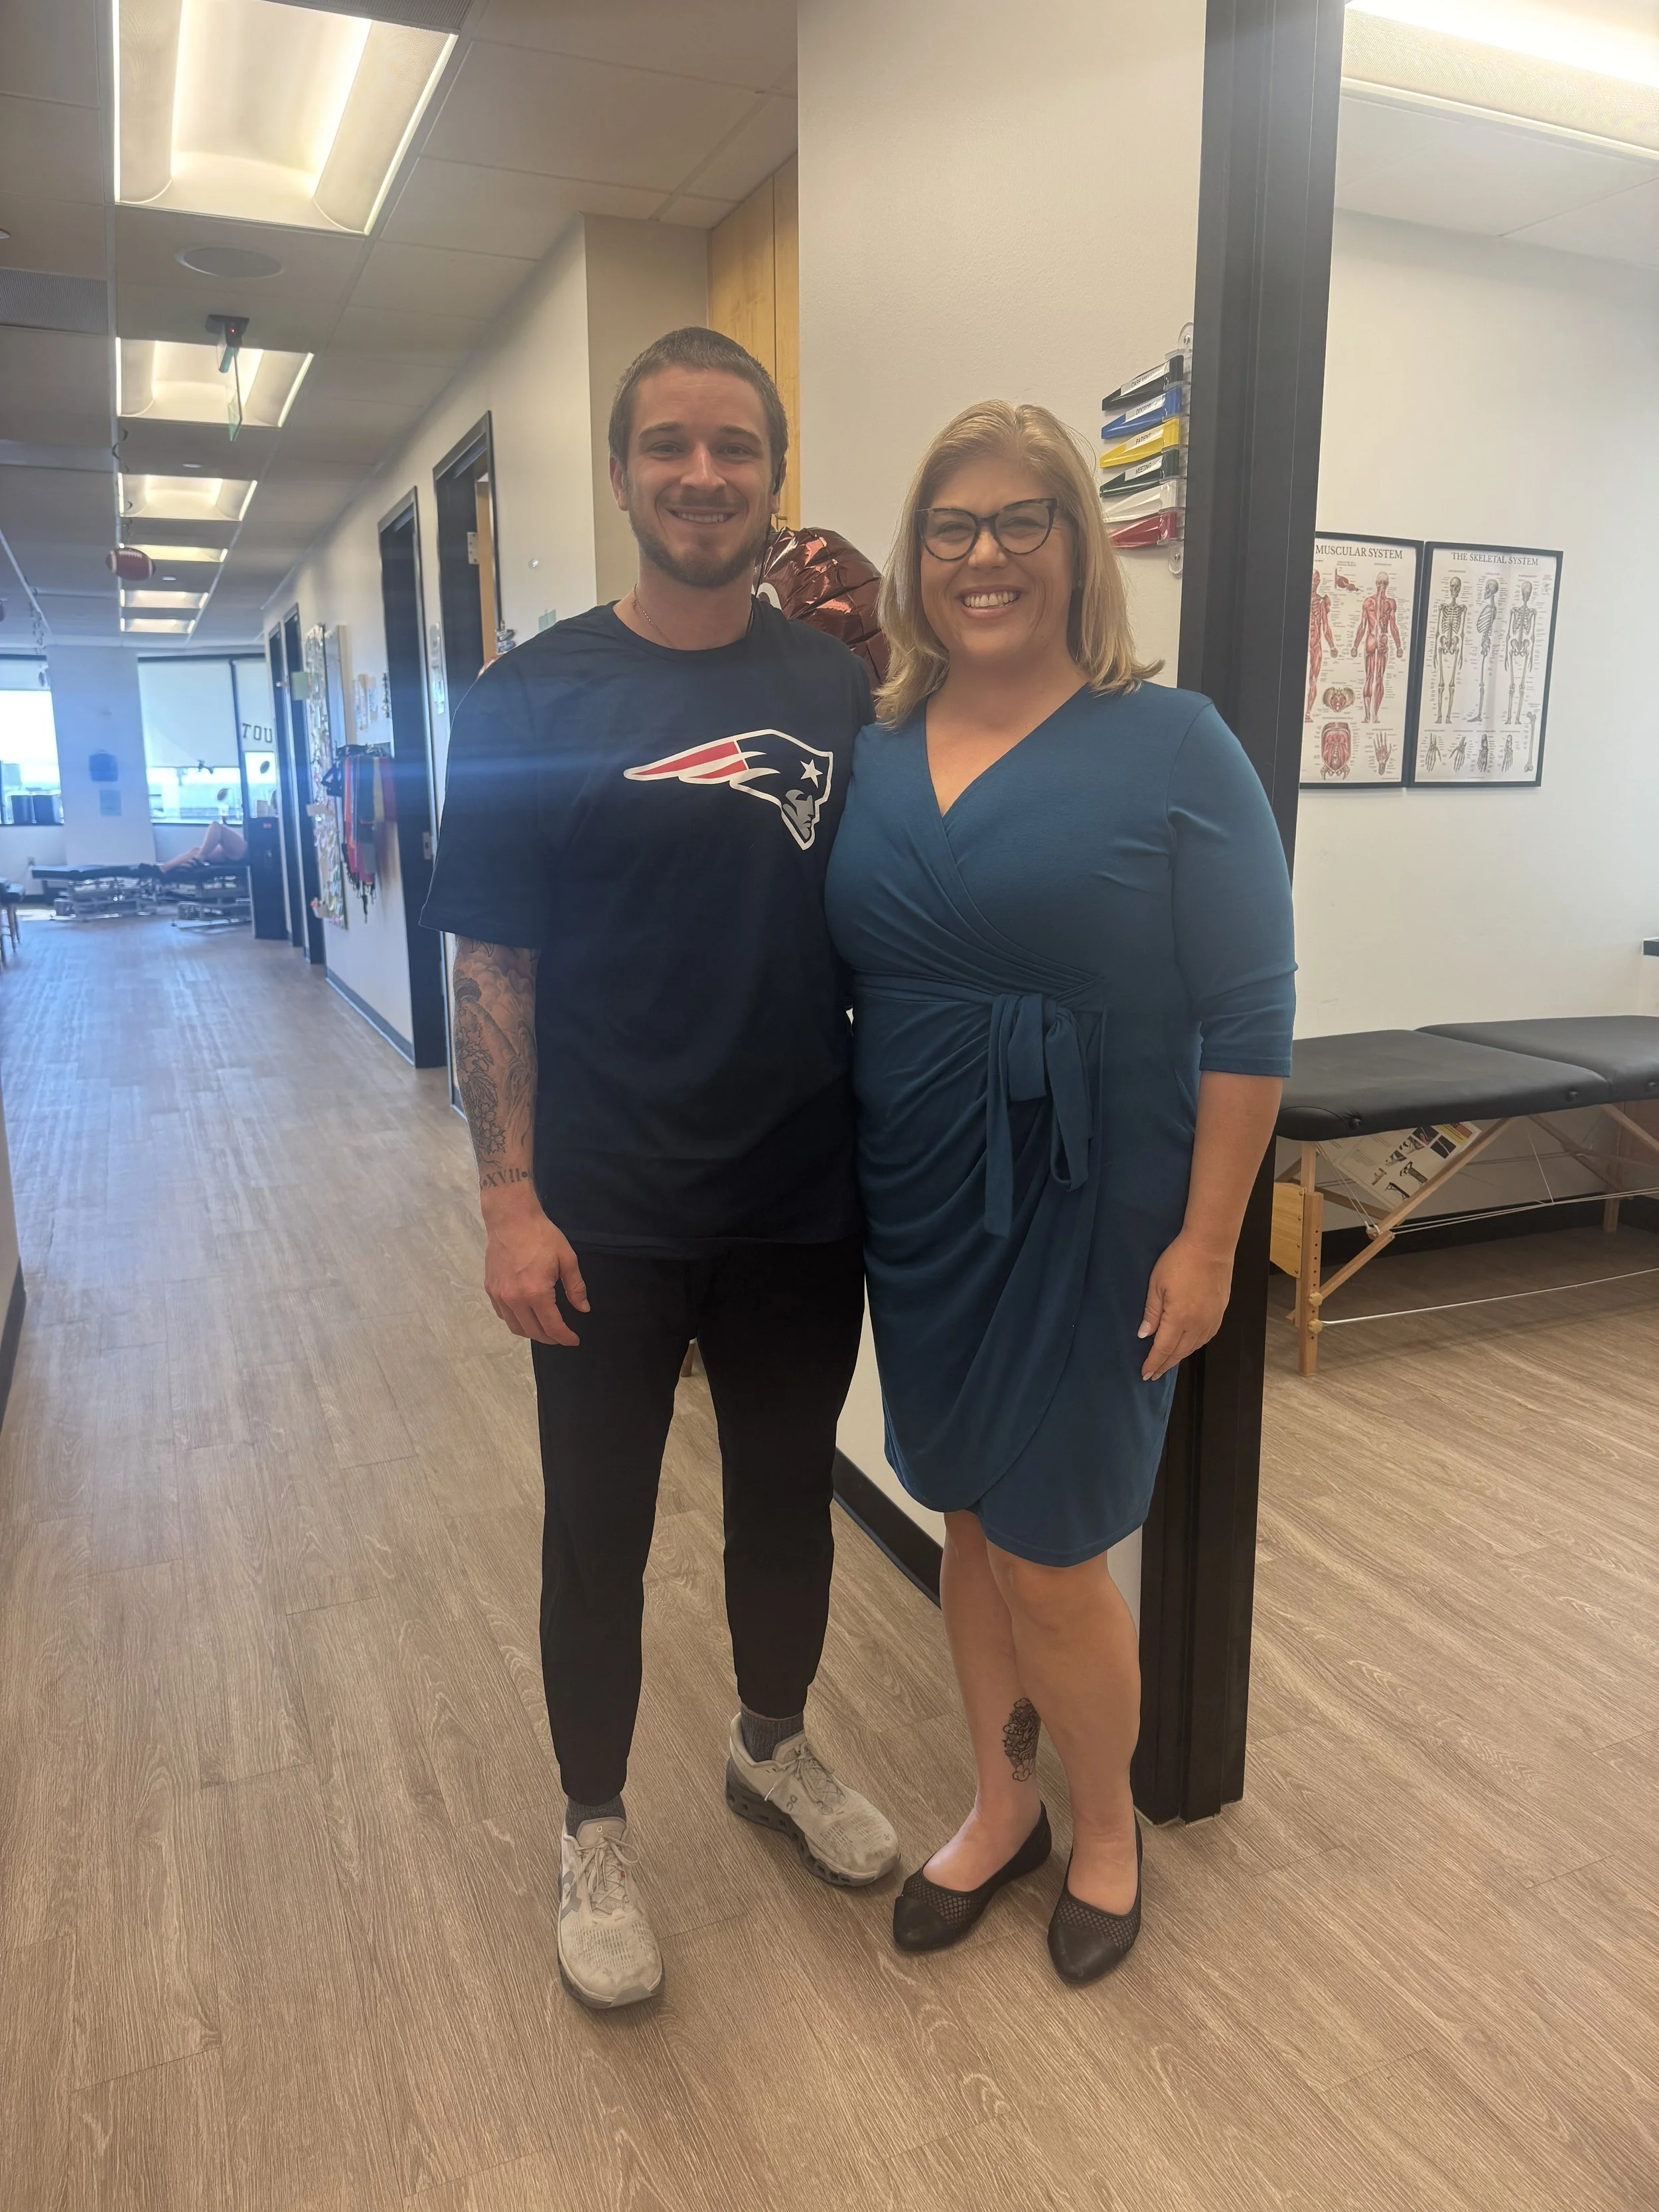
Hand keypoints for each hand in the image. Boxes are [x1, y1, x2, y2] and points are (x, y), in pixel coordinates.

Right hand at [481, 1184, 588, 1345]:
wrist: (510, 1219)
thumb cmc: (541, 1236)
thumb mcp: (567, 1259)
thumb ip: (576, 1287)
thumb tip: (584, 1309)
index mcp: (536, 1293)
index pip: (552, 1327)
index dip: (565, 1338)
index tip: (574, 1341)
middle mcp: (515, 1299)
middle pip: (533, 1332)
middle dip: (550, 1338)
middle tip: (561, 1336)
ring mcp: (499, 1296)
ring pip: (516, 1327)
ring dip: (532, 1333)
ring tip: (545, 1329)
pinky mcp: (491, 1290)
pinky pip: (503, 1315)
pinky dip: (516, 1321)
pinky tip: (526, 1315)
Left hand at [1137, 1233, 1233, 1380]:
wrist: (1210, 1246)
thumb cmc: (1178, 1261)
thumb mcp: (1156, 1284)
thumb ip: (1151, 1313)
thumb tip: (1144, 1336)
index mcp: (1179, 1318)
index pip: (1163, 1348)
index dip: (1154, 1363)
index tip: (1145, 1374)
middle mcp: (1198, 1324)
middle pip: (1179, 1352)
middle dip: (1165, 1364)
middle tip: (1153, 1374)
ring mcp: (1212, 1319)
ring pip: (1194, 1347)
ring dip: (1179, 1357)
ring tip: (1167, 1363)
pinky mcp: (1220, 1312)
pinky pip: (1206, 1337)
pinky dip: (1194, 1346)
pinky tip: (1188, 1346)